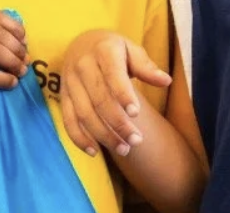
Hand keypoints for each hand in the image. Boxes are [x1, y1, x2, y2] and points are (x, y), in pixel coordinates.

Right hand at [61, 30, 172, 156]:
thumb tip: (165, 80)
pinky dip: (79, 138)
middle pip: (99, 99)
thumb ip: (146, 67)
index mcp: (103, 51)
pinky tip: (95, 152)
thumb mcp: (131, 50)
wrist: (83, 44)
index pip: (112, 75)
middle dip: (118, 123)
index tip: (136, 114)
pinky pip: (68, 120)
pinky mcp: (63, 97)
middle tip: (137, 141)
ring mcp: (70, 83)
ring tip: (124, 150)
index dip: (123, 95)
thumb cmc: (113, 50)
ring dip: (103, 135)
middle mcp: (83, 66)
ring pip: (84, 114)